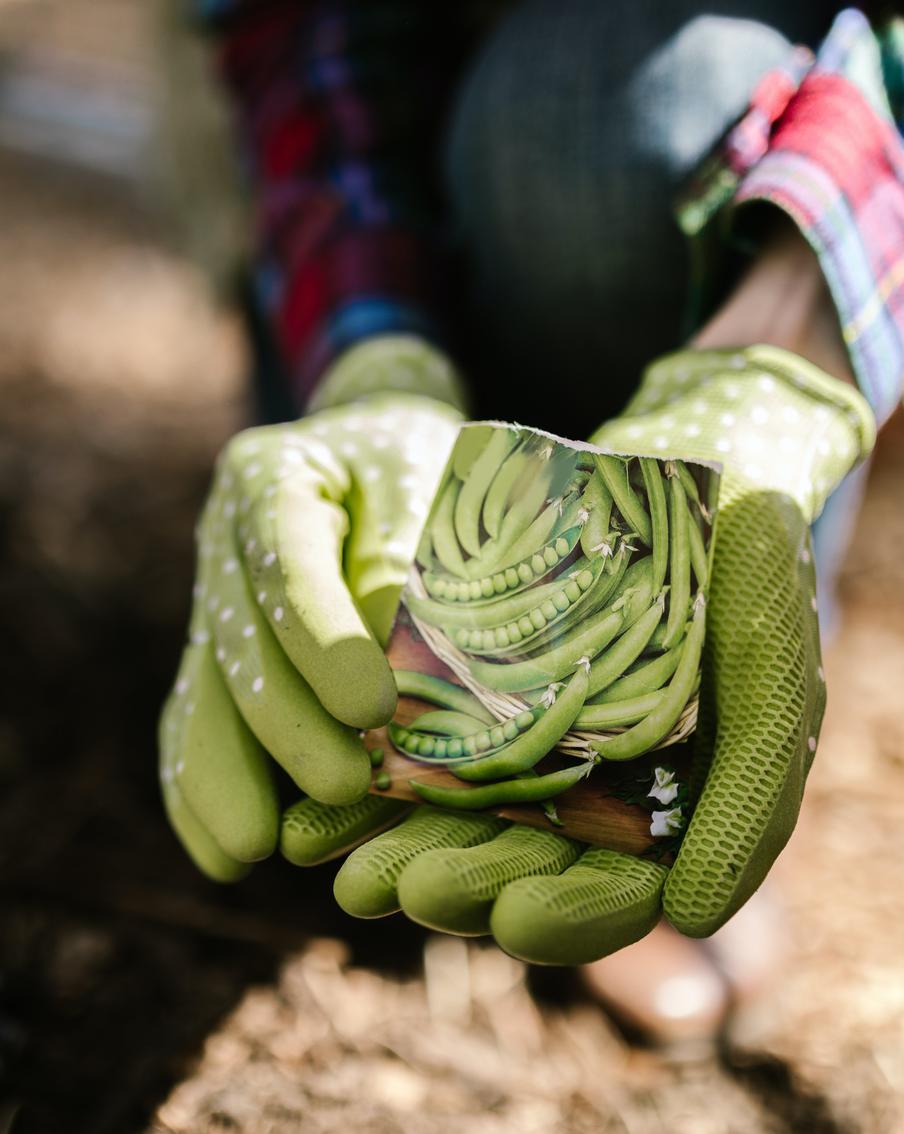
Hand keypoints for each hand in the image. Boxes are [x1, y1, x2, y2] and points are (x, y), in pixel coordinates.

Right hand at [159, 337, 464, 880]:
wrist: (369, 451)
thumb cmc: (412, 463)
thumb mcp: (423, 477)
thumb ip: (406, 557)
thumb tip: (395, 656)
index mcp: (271, 478)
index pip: (288, 565)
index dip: (324, 641)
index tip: (371, 709)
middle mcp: (224, 540)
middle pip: (242, 641)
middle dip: (289, 724)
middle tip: (343, 788)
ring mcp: (213, 597)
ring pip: (204, 691)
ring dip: (226, 775)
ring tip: (252, 851)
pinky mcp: (218, 648)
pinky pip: (194, 720)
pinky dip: (200, 788)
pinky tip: (220, 853)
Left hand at [277, 345, 872, 966]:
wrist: (695, 466)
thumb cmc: (750, 570)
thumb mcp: (770, 674)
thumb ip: (750, 793)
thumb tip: (691, 918)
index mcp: (663, 807)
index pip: (614, 889)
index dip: (567, 917)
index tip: (512, 921)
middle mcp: (586, 783)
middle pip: (518, 863)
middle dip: (456, 883)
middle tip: (390, 893)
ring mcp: (524, 731)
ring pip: (456, 814)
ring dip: (398, 849)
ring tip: (345, 876)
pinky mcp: (474, 679)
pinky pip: (417, 736)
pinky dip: (373, 775)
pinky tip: (318, 813)